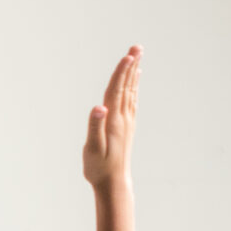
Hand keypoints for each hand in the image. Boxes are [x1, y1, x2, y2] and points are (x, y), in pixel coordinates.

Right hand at [83, 45, 140, 190]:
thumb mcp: (93, 148)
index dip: (121, 73)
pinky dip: (133, 88)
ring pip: (131, 92)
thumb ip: (95, 126)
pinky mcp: (127, 127)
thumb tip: (99, 106)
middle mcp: (123, 118)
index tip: (128, 55)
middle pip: (127, 86)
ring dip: (133, 74)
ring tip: (136, 57)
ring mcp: (127, 122)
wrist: (114, 182)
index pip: (116, 91)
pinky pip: (131, 101)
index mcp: (114, 120)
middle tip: (137, 47)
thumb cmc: (99, 167)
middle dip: (131, 66)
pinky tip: (135, 82)